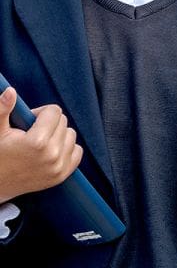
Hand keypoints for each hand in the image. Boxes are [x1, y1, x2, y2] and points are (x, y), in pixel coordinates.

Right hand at [0, 88, 82, 202]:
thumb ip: (2, 109)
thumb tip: (11, 91)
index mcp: (37, 141)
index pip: (55, 111)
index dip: (40, 112)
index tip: (28, 121)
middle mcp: (52, 155)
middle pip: (63, 122)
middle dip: (49, 123)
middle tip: (31, 132)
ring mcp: (58, 167)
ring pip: (71, 135)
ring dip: (58, 134)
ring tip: (40, 141)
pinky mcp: (62, 175)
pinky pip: (77, 151)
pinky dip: (67, 148)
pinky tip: (50, 150)